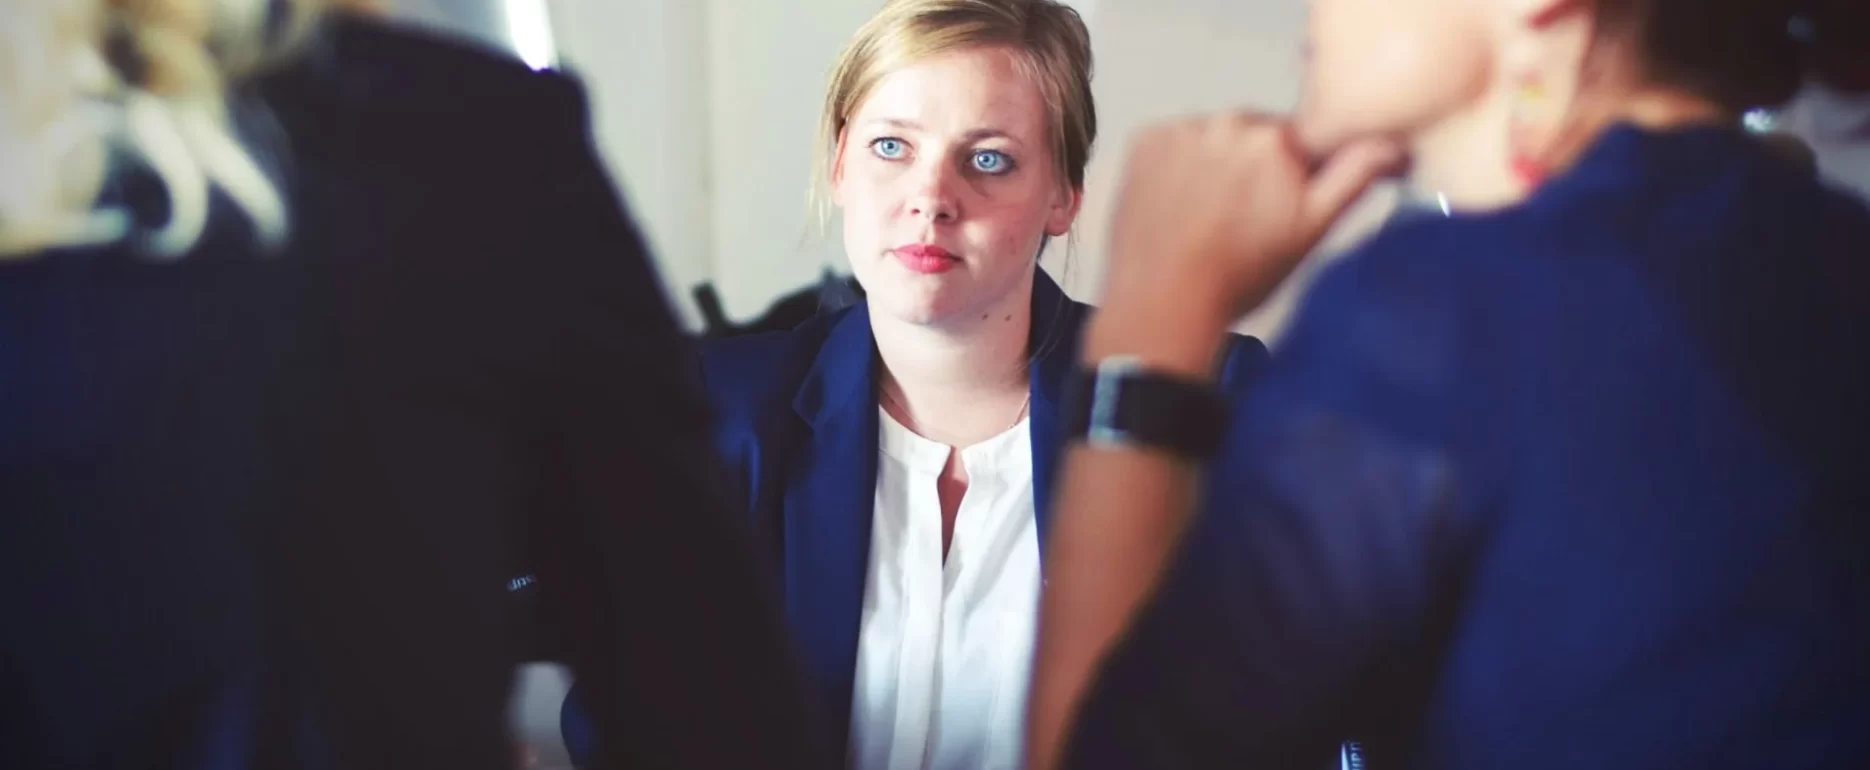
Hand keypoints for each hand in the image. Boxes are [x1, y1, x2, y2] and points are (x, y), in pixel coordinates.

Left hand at [1102, 113, 1401, 322]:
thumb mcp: (1311, 230)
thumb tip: (1393, 144)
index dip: (1292, 174)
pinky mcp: (1144, 141)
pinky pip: (1172, 142)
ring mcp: (1181, 130)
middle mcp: (1228, 122)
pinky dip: (1175, 165)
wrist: (1164, 301)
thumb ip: (1354, 177)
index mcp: (1277, 139)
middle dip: (1253, 167)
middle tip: (1240, 219)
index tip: (1278, 205)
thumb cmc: (1240, 275)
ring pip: (1211, 138)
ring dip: (1213, 164)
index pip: (1299, 140)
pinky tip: (1177, 205)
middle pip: (1253, 135)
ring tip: (1205, 216)